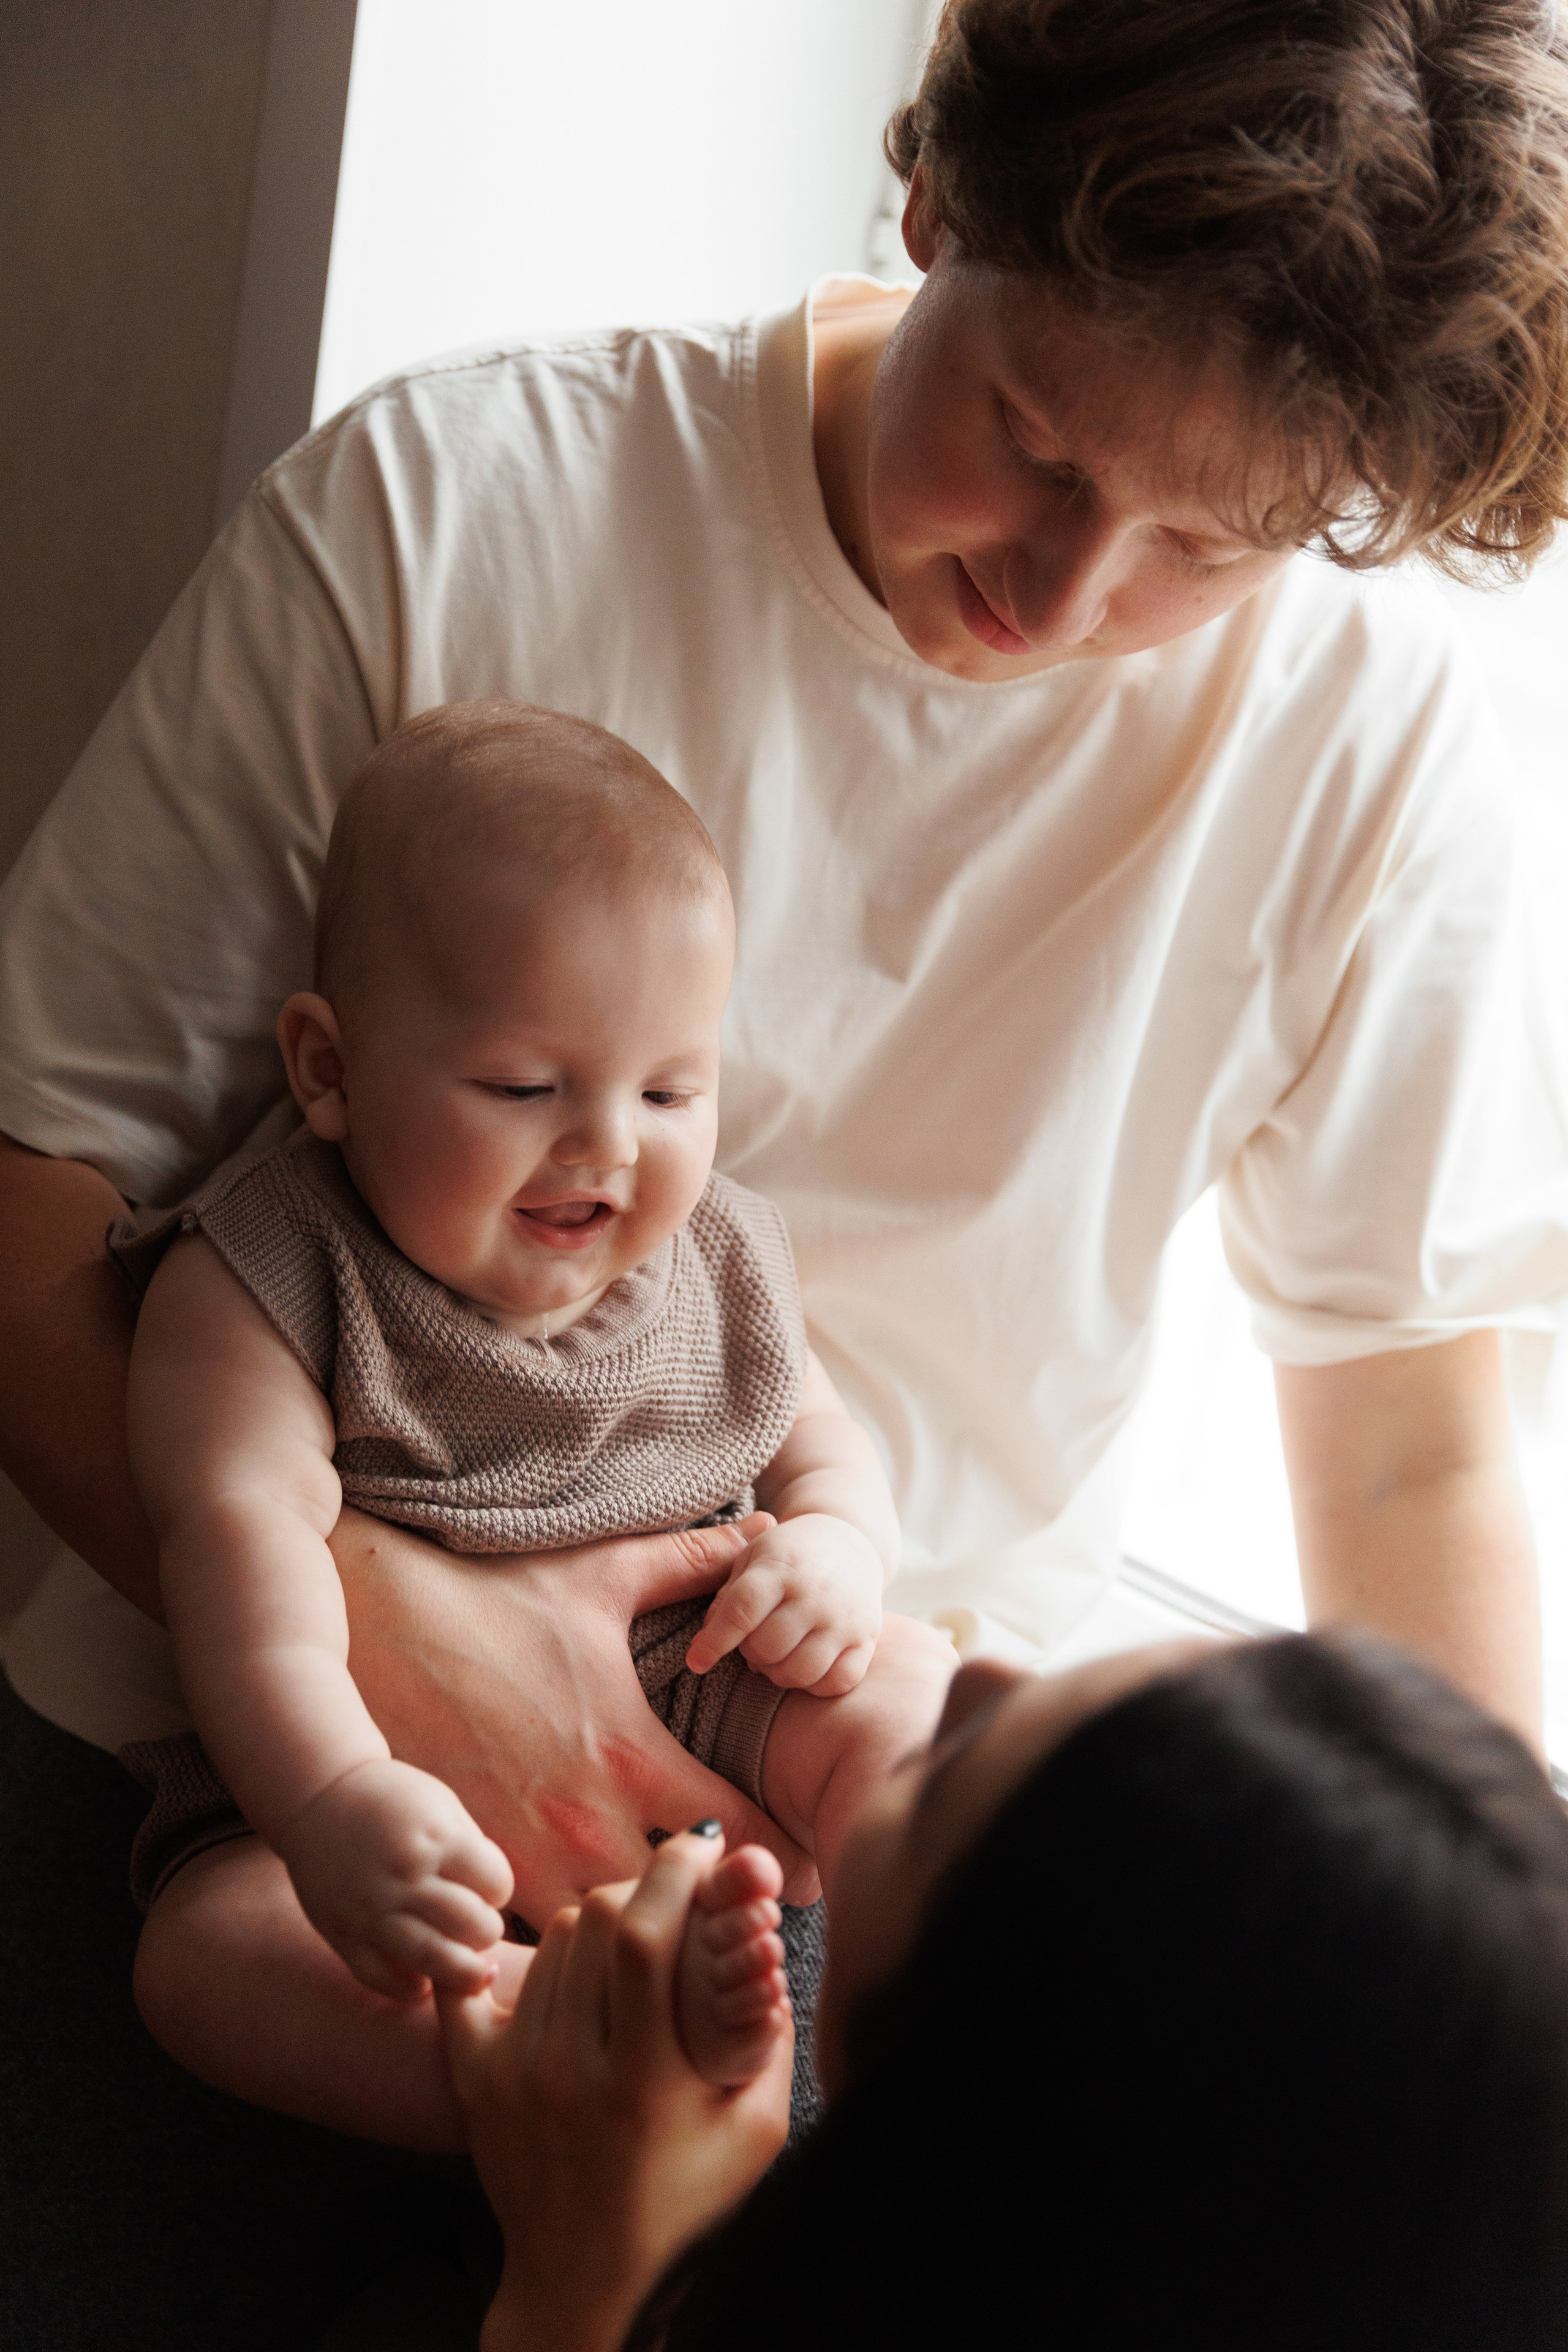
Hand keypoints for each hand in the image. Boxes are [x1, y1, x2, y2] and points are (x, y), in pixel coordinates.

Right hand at [277, 1755, 512, 2000]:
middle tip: (481, 1928)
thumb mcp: (441, 1806)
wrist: (318, 1797)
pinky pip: (380, 1978)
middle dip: (487, 1932)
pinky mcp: (342, 1933)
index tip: (489, 1888)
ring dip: (460, 1973)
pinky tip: (423, 1981)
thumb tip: (496, 1900)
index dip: (499, 1889)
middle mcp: (404, 1876)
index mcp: (435, 1838)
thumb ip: (470, 1848)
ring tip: (472, 1973)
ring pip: (431, 1960)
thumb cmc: (391, 1798)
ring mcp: (371, 1908)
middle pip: (471, 1926)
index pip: (495, 1883)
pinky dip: (408, 1989)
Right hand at [332, 1508, 818, 1921]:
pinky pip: (524, 1936)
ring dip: (626, 1932)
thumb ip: (696, 1562)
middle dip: (704, 1913)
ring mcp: (518, 1858)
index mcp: (632, 1756)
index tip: (791, 1862)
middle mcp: (582, 1824)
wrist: (374, 1621)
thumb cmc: (496, 1596)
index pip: (738, 1841)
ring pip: (597, 1937)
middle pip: (676, 1914)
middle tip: (722, 1901)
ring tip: (648, 1916)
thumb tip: (769, 1528)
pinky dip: (553, 1934)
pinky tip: (569, 1909)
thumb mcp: (604, 1575)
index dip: (774, 1857)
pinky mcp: (465, 1872)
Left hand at [439, 1830, 791, 2351]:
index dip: (677, 1872)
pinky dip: (493, 1952)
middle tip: (669, 1899)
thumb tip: (765, 1942)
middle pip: (596, 1920)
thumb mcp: (753, 2132)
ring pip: (551, 1939)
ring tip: (623, 1947)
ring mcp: (514, 2072)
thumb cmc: (683, 2207)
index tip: (703, 1849)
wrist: (584, 2281)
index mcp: (643, 2080)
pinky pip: (466, 1981)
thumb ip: (768, 2036)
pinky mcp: (474, 2079)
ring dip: (594, 1924)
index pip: (647, 1937)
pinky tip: (529, 1951)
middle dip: (643, 1888)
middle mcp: (570, 2068)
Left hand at [685, 1514, 883, 1696]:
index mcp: (780, 1566)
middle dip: (750, 1654)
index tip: (696, 1662)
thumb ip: (725, 1599)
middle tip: (753, 1644)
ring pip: (800, 1673)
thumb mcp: (750, 1560)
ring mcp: (846, 1617)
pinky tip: (806, 1666)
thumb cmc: (787, 1555)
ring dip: (778, 1674)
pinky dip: (815, 1685)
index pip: (742, 1611)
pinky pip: (836, 1683)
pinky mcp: (868, 1637)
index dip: (714, 1642)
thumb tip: (703, 1647)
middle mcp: (816, 1592)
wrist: (848, 1540)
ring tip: (777, 1656)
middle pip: (768, 1649)